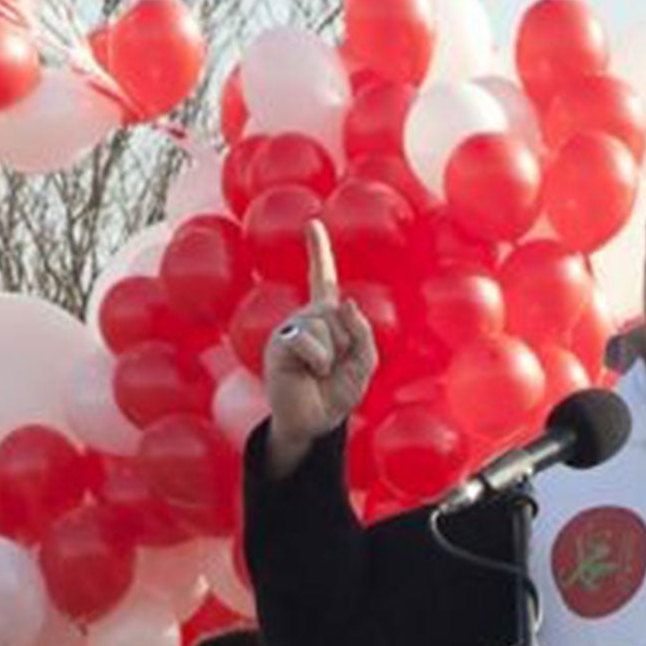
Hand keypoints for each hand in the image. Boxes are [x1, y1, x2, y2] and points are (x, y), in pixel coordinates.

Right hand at [261, 220, 377, 477]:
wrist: (313, 422)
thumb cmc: (336, 393)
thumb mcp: (363, 364)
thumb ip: (363, 332)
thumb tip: (345, 302)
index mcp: (327, 318)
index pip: (322, 278)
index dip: (318, 250)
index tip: (312, 223)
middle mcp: (307, 317)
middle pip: (339, 312)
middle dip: (348, 344)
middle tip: (332, 369)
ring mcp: (292, 328)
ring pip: (327, 326)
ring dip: (332, 356)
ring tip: (319, 373)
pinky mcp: (281, 343)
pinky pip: (310, 341)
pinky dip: (318, 360)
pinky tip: (308, 372)